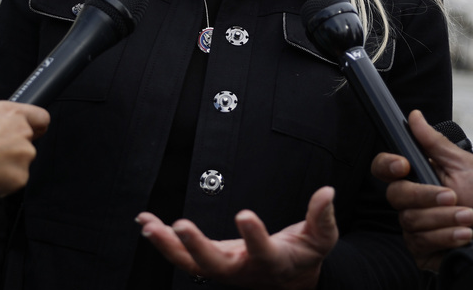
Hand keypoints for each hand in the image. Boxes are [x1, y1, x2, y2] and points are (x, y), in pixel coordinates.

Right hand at [0, 100, 49, 209]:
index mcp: (11, 112)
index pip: (40, 116)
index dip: (36, 124)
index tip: (31, 130)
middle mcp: (23, 132)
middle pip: (27, 141)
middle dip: (13, 147)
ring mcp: (24, 155)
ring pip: (20, 161)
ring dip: (7, 165)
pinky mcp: (21, 177)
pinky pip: (14, 180)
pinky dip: (2, 181)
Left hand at [135, 186, 337, 289]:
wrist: (289, 280)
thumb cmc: (303, 256)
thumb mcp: (321, 239)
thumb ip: (323, 217)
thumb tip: (327, 192)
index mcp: (272, 261)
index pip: (263, 252)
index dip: (254, 236)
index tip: (244, 215)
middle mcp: (243, 269)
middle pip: (215, 264)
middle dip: (196, 246)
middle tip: (179, 226)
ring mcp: (223, 268)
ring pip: (190, 264)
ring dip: (167, 245)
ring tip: (149, 225)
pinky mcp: (209, 262)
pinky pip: (180, 255)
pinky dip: (162, 240)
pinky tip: (145, 223)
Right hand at [371, 110, 472, 270]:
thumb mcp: (465, 165)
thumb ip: (435, 143)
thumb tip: (415, 116)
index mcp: (419, 175)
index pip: (385, 167)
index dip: (387, 165)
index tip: (404, 166)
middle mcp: (412, 200)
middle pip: (396, 194)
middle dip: (427, 196)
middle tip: (454, 197)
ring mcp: (415, 226)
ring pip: (410, 219)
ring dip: (444, 218)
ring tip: (469, 217)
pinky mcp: (421, 248)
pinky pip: (420, 241)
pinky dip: (445, 236)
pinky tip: (463, 235)